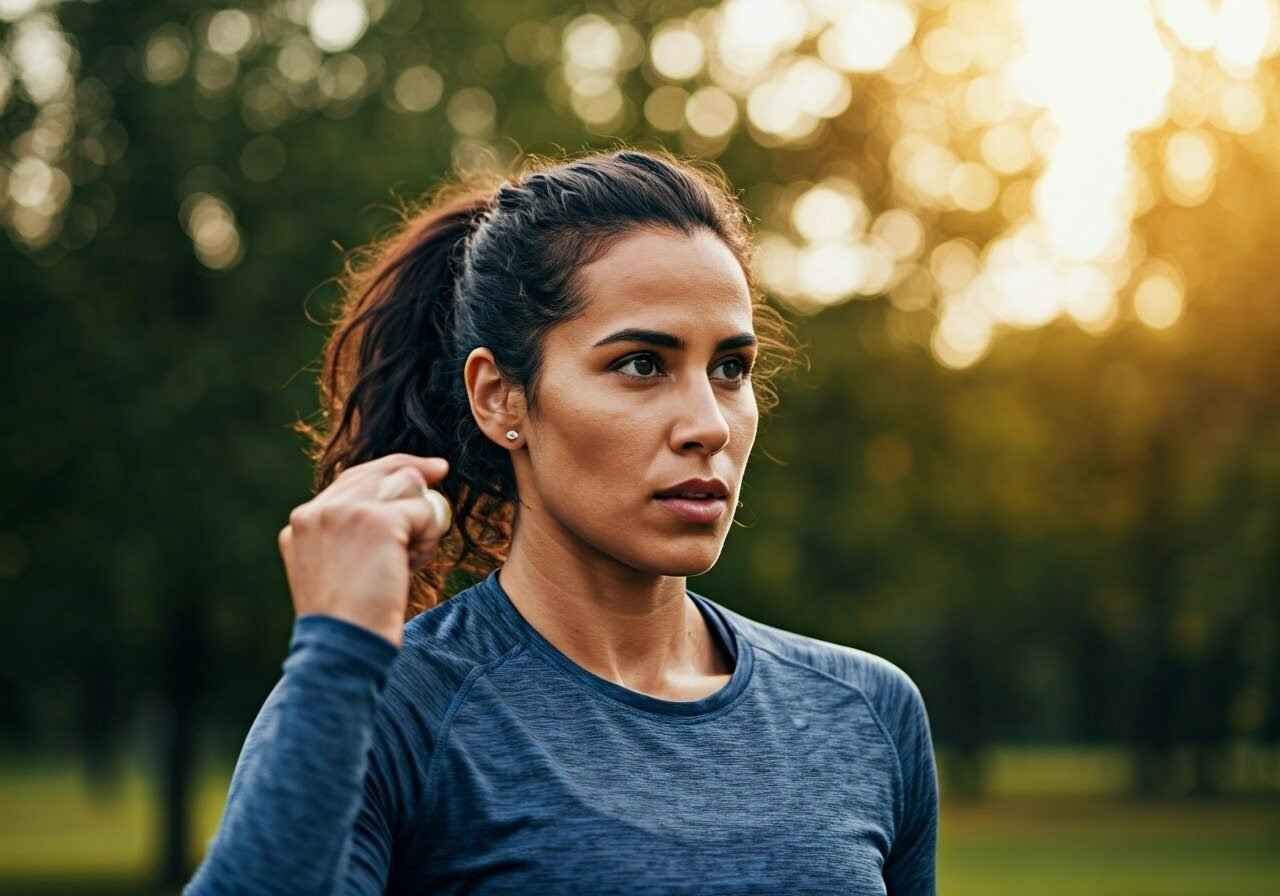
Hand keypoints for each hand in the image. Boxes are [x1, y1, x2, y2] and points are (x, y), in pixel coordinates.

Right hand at [277, 454, 451, 646]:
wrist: (343, 646)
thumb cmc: (349, 621)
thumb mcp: (334, 571)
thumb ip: (349, 536)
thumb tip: (397, 507)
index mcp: (302, 522)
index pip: (353, 479)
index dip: (389, 471)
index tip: (422, 469)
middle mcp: (318, 510)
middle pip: (381, 471)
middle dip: (414, 478)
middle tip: (441, 475)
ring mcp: (346, 511)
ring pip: (408, 488)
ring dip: (422, 521)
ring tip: (412, 560)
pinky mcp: (376, 519)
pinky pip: (425, 512)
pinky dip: (430, 539)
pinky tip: (413, 567)